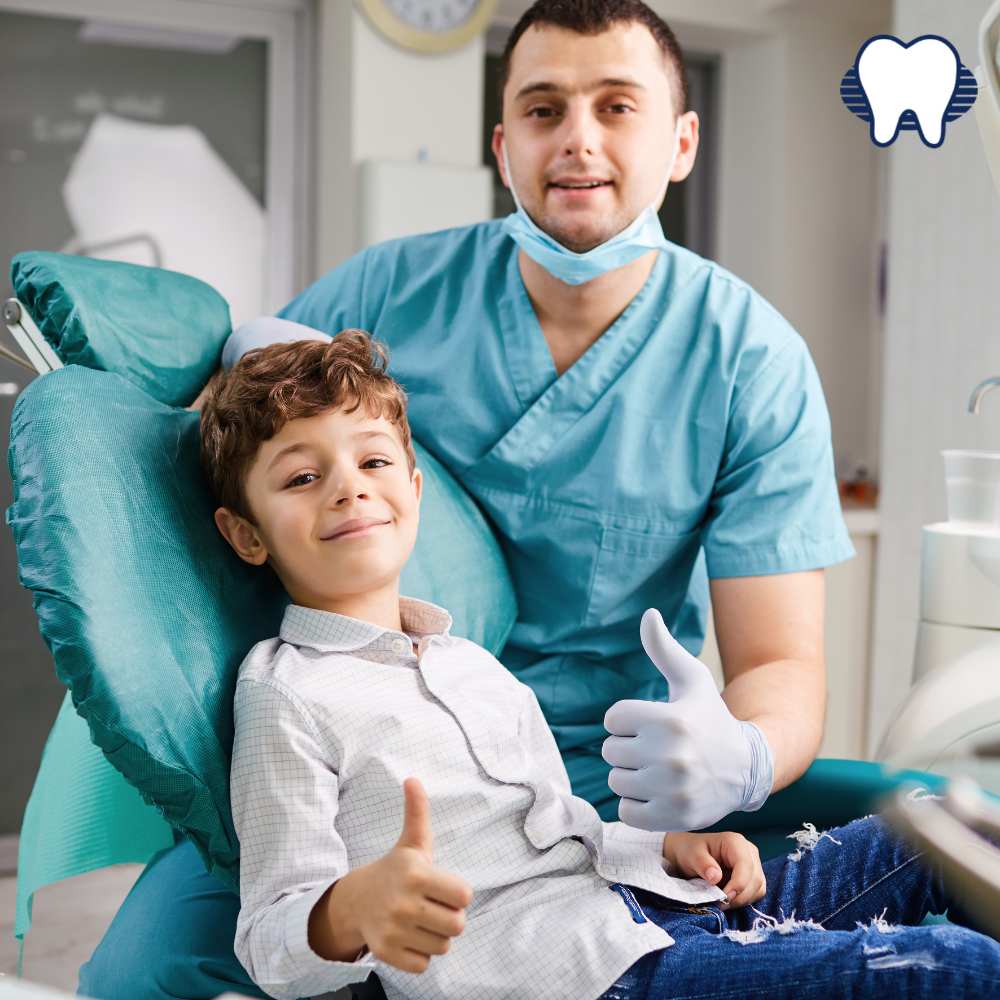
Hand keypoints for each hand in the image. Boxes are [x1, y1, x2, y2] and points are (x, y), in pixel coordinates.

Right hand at [308, 778, 472, 972]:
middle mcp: (405, 903)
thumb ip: (418, 812)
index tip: (441, 887)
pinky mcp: (386, 953)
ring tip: (419, 921)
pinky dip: (420, 954)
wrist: (355, 900)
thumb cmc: (395, 870)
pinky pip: (424, 964)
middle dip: (449, 917)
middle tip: (432, 906)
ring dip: (435, 936)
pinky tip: (408, 936)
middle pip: (458, 925)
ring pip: (443, 946)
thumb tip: (412, 779)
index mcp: (416, 874)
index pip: (465, 896)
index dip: (457, 893)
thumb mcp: (411, 843)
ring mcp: (394, 929)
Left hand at [602, 608, 773, 831]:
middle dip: (628, 747)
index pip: (612, 719)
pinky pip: (626, 811)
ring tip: (657, 770)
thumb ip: (664, 649)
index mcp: (669, 719)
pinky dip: (636, 804)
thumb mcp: (693, 679)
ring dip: (631, 776)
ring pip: (615, 780)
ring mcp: (672, 790)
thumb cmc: (710, 718)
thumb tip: (648, 614)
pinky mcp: (672, 817)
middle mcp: (670, 756)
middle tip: (655, 748)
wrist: (745, 767)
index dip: (628, 720)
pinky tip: (657, 792)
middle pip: (611, 750)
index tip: (650, 723)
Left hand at [662, 831, 765, 909]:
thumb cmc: (690, 851)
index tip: (725, 897)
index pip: (746, 865)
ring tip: (723, 903)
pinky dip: (744, 900)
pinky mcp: (752, 876)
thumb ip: (702, 864)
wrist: (689, 854)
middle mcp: (748, 851)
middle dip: (740, 896)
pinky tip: (728, 900)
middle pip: (755, 878)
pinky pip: (755, 892)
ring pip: (758, 888)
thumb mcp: (691, 855)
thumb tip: (716, 877)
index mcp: (734, 842)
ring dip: (742, 900)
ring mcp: (752, 864)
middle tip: (721, 904)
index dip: (739, 884)